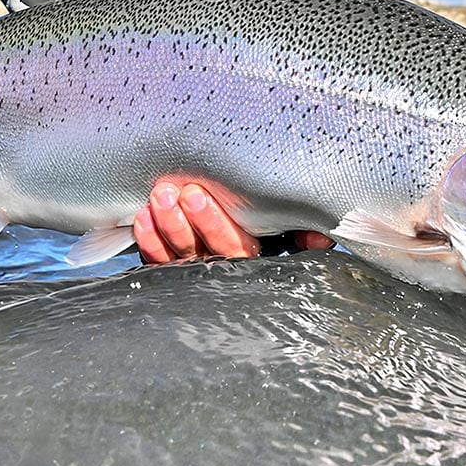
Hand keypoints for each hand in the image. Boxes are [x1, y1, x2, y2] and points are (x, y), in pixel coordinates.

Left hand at [134, 182, 332, 262]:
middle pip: (204, 250)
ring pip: (178, 254)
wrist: (239, 239)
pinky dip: (148, 241)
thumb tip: (322, 237)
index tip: (197, 195)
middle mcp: (222, 267)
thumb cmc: (266, 230)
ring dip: (166, 225)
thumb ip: (305, 231)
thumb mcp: (288, 232)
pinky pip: (157, 261)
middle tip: (178, 192)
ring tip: (158, 197)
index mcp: (252, 258)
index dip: (214, 223)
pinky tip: (142, 217)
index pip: (235, 247)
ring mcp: (193, 272)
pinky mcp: (170, 271)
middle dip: (188, 222)